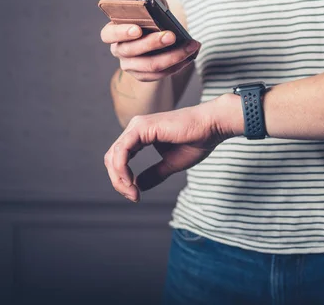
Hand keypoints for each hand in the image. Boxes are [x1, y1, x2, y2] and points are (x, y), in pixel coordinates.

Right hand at [100, 0, 199, 81]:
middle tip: (171, 35)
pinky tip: (191, 55)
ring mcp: (130, 66)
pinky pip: (161, 74)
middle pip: (133, 50)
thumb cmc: (150, 20)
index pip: (108, 34)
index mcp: (113, 32)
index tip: (137, 29)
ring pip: (151, 65)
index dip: (121, 32)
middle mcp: (119, 50)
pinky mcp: (144, 76)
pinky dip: (179, 64)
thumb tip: (159, 3)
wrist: (155, 41)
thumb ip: (151, 3)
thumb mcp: (148, 8)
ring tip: (191, 46)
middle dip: (154, 43)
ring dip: (173, 56)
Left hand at [103, 96, 240, 201]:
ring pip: (113, 155)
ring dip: (118, 178)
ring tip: (132, 192)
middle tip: (133, 197)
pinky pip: (122, 151)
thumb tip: (138, 187)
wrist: (212, 126)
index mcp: (141, 135)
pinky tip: (130, 182)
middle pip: (112, 158)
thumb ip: (154, 174)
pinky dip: (121, 168)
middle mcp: (136, 128)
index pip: (120, 159)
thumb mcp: (171, 163)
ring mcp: (137, 126)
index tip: (136, 196)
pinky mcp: (142, 127)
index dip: (122, 180)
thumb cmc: (197, 141)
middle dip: (118, 182)